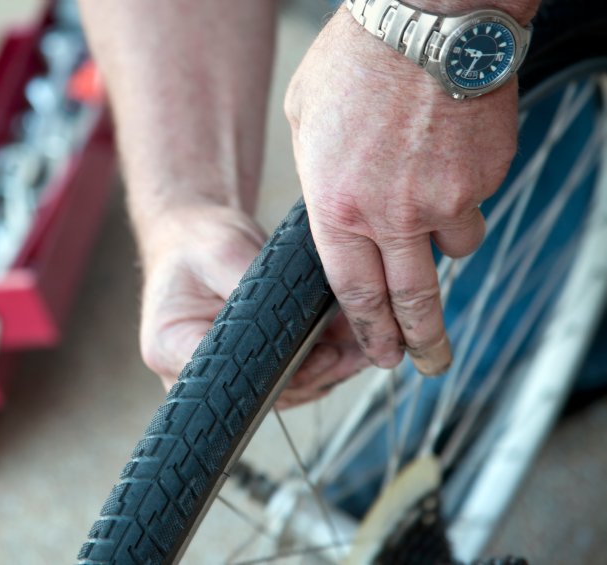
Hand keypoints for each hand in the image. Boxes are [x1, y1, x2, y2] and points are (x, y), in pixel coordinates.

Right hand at [138, 205, 368, 407]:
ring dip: (322, 374)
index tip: (316, 356)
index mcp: (170, 346)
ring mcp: (217, 374)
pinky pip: (284, 380)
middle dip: (309, 376)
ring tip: (356, 350)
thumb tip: (293, 321)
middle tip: (346, 354)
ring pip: (278, 393)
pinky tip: (346, 347)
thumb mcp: (222, 251)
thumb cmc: (197, 240)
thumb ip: (250, 287)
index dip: (276, 377)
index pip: (224, 381)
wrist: (193, 234)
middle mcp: (189, 371)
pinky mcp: (242, 368)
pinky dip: (318, 365)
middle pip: (256, 395)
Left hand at [284, 8, 518, 374]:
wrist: (424, 19)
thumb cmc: (354, 62)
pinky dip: (463, 191)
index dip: (371, 332)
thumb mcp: (305, 124)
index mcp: (338, 209)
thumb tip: (336, 211)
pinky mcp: (486, 176)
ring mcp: (446, 199)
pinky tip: (447, 152)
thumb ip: (321, 182)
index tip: (382, 355)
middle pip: (413, 300)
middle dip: (422, 340)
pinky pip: (476, 201)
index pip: (356, 293)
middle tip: (431, 364)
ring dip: (442, 238)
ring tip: (428, 194)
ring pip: (454, 249)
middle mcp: (393, 216)